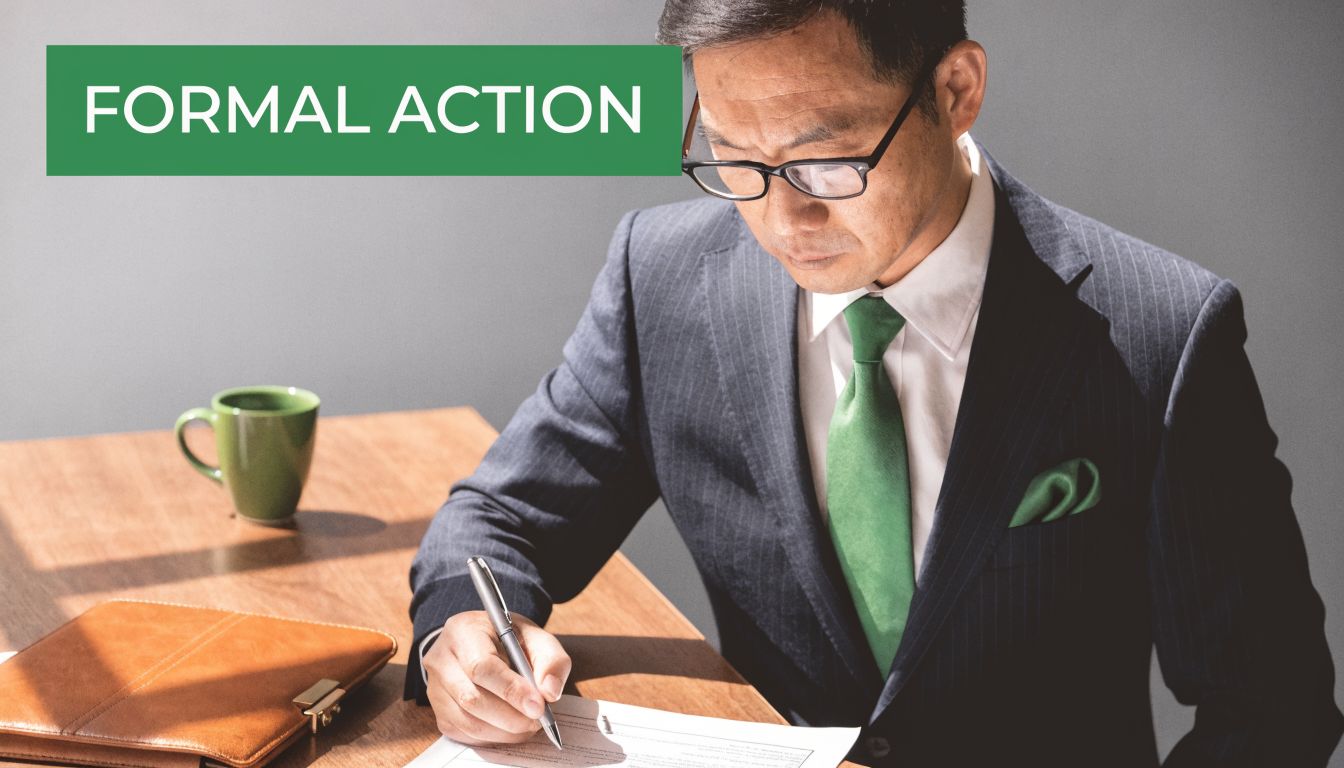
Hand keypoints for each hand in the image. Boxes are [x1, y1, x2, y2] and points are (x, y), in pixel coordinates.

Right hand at [422, 611, 570, 745]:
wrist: (482, 641)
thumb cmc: (509, 639)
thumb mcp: (536, 637)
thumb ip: (551, 660)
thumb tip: (550, 692)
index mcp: (463, 631)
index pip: (482, 667)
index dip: (511, 690)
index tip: (538, 706)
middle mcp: (441, 659)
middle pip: (471, 698)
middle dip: (510, 716)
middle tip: (538, 720)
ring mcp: (435, 687)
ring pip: (467, 721)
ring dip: (503, 731)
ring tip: (528, 725)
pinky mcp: (439, 711)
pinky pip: (464, 733)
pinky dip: (492, 737)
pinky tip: (510, 728)